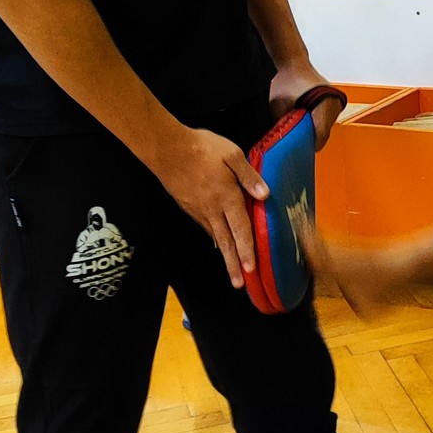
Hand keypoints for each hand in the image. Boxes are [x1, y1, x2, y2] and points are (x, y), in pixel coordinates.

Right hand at [152, 126, 267, 288]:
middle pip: (226, 241)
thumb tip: (265, 195)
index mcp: (227, 196)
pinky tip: (217, 243)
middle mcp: (213, 208)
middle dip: (234, 264)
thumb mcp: (231, 154)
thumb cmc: (201, 147)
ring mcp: (198, 209)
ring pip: (214, 237)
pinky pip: (204, 227)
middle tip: (240, 284)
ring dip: (224, 256)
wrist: (166, 148)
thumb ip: (249, 176)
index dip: (247, 250)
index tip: (252, 269)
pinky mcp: (188, 206)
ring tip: (231, 272)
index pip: (240, 228)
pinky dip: (213, 239)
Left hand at [269, 63, 338, 148]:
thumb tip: (282, 142)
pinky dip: (318, 122)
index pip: (320, 134)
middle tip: (297, 143)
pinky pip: (328, 119)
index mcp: (323, 103)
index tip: (300, 151)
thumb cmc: (286, 80)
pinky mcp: (335, 100)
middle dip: (311, 138)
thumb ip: (281, 123)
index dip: (309, 145)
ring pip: (327, 127)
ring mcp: (337, 101)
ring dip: (315, 130)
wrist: (294, 62)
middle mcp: (334, 102)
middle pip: (325, 132)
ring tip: (300, 129)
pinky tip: (306, 121)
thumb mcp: (277, 105)